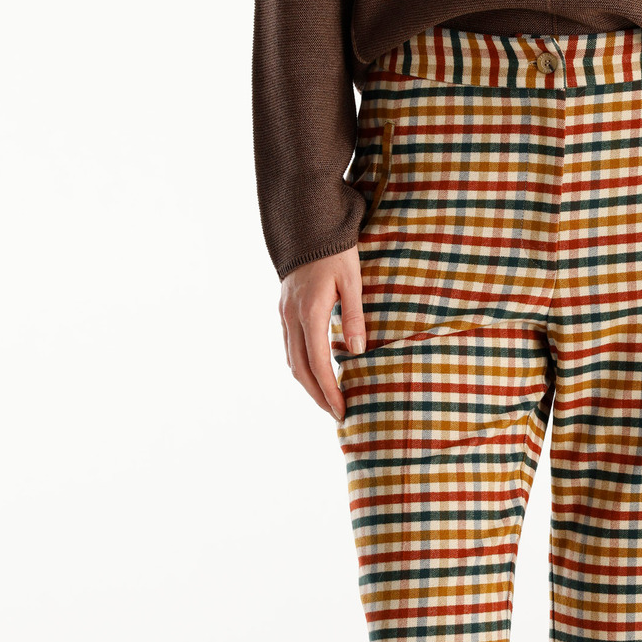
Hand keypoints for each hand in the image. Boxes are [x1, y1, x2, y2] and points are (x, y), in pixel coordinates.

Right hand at [278, 249, 365, 419]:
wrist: (306, 227)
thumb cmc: (334, 251)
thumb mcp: (352, 280)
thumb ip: (354, 315)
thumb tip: (358, 351)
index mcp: (310, 313)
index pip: (318, 364)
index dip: (330, 391)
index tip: (342, 410)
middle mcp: (292, 318)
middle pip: (300, 370)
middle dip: (318, 396)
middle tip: (336, 414)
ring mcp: (284, 316)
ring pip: (291, 361)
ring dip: (308, 385)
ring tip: (328, 400)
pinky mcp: (283, 312)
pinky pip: (289, 348)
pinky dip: (301, 367)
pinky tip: (316, 374)